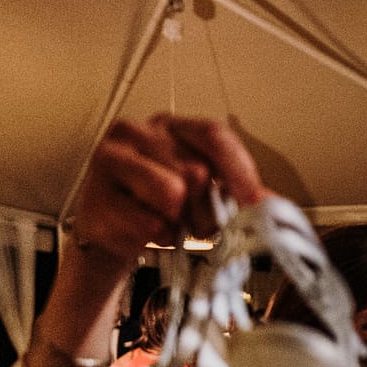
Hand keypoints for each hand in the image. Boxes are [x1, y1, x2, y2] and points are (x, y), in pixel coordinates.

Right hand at [67, 115, 265, 263]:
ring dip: (177, 223)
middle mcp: (136, 133)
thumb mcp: (199, 193)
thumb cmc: (156, 207)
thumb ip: (234, 193)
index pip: (213, 136)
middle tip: (193, 223)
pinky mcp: (94, 197)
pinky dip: (154, 239)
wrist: (108, 232)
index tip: (254, 202)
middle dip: (204, 209)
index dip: (239, 171)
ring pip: (171, 194)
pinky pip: (147, 225)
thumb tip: (272, 204)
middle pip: (196, 170)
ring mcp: (110, 160)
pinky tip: (142, 232)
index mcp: (169, 126)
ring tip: (165, 224)